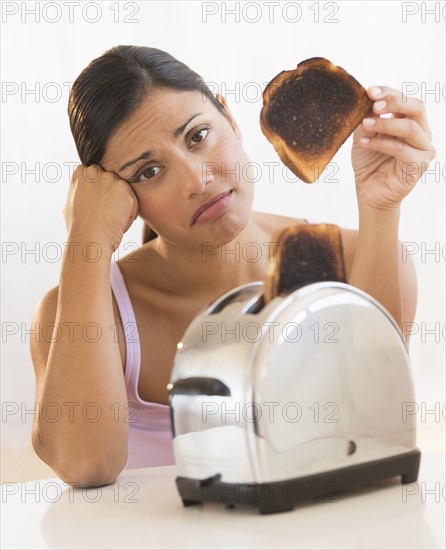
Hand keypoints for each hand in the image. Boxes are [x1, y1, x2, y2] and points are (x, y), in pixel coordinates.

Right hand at [63, 164, 138, 251]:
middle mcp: (94, 171)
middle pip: (113, 183)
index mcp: (80, 173)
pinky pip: (133, 202)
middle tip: (105, 217)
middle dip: (113, 199)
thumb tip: (83, 189)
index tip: (97, 209)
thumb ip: (81, 191)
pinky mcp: (125, 188)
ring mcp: (109, 178)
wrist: (88, 239)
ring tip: (109, 221)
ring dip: (121, 207)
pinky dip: (129, 215)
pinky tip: (117, 223)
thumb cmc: (79, 228)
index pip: (99, 177)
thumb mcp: (72, 203)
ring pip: (124, 193)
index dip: (101, 195)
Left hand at [351, 86, 435, 210]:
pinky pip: (402, 149)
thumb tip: (366, 97)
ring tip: (365, 124)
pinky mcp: (420, 165)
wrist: (368, 192)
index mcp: (411, 122)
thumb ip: (368, 118)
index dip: (389, 92)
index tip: (370, 91)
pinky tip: (364, 142)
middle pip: (416, 108)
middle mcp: (422, 133)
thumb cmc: (368, 163)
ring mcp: (424, 149)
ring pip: (410, 128)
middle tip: (373, 104)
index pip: (406, 100)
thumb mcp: (364, 135)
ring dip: (385, 124)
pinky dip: (381, 144)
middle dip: (394, 102)